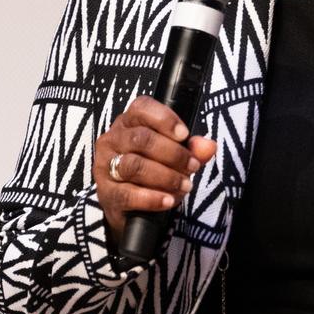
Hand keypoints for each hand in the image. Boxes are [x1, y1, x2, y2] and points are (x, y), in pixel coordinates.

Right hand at [93, 96, 216, 243]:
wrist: (128, 206)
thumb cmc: (152, 169)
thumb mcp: (175, 156)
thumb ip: (192, 149)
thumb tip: (208, 146)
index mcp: (129, 122)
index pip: (142, 108)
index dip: (165, 119)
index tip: (184, 135)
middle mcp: (113, 139)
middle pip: (142, 139)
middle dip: (173, 154)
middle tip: (192, 166)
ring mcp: (105, 165)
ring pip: (135, 165)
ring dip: (165, 177)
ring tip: (185, 185)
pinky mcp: (106, 192)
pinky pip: (127, 194)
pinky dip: (151, 198)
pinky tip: (168, 200)